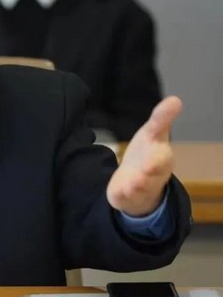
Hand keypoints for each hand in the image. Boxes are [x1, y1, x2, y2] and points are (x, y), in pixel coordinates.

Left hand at [107, 96, 182, 215]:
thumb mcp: (154, 133)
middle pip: (153, 173)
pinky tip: (119, 193)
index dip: (159, 157)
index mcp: (162, 157)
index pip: (162, 156)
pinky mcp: (126, 196)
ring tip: (133, 183)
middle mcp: (153, 174)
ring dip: (137, 185)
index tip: (158, 154)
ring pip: (140, 187)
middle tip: (147, 168)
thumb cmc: (149, 153)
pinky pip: (125, 197)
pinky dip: (123, 195)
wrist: (138, 181)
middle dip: (151, 170)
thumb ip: (161, 118)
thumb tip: (175, 99)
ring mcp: (140, 187)